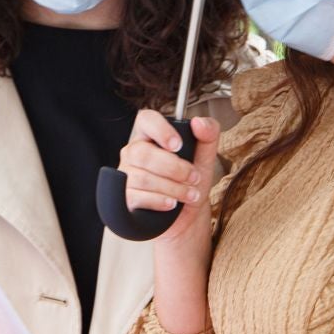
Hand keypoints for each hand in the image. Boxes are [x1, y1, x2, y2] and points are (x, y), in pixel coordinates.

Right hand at [118, 110, 220, 241]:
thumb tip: (199, 123)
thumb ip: (209, 135)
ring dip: (173, 188)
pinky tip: (172, 203)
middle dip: (174, 168)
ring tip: (190, 194)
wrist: (187, 213)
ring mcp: (126, 175)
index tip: (178, 145)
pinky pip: (137, 197)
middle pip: (142, 153)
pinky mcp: (124, 198)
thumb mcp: (206, 157)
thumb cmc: (192, 180)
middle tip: (194, 177)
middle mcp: (133, 153)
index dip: (160, 130)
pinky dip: (160, 201)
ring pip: (142, 178)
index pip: (146, 119)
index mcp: (150, 136)